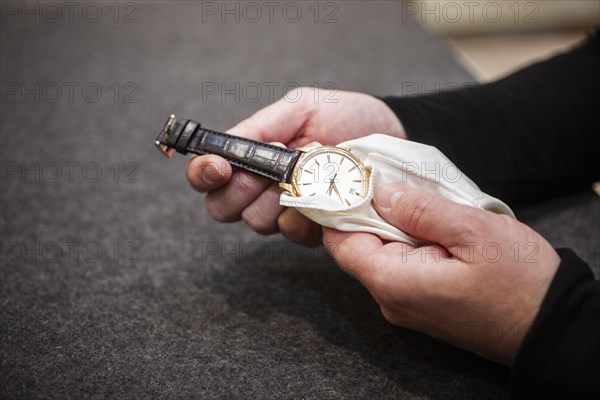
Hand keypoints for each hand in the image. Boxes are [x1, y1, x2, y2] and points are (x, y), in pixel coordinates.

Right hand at [186, 88, 404, 245]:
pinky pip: (293, 234)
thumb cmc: (346, 116)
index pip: (206, 174)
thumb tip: (226, 144)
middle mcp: (259, 187)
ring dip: (279, 200)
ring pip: (257, 222)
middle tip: (273, 172)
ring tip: (311, 178)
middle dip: (243, 189)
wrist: (391, 137)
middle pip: (222, 207)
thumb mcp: (302, 107)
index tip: (218, 167)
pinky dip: (308, 216)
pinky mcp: (310, 231)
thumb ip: (262, 125)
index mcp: (251, 156)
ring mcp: (283, 211)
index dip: (203, 174)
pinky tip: (327, 198)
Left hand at [322, 183, 560, 364]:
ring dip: (393, 225)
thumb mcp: (474, 232)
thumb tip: (382, 193)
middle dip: (369, 211)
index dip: (341, 208)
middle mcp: (391, 299)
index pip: (341, 243)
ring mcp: (405, 305)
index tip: (353, 178)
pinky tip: (430, 225)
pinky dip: (407, 241)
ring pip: (380, 255)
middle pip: (358, 247)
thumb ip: (421, 210)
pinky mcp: (421, 304)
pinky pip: (400, 266)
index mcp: (394, 282)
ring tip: (417, 199)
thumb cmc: (520, 283)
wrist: (550, 325)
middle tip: (389, 178)